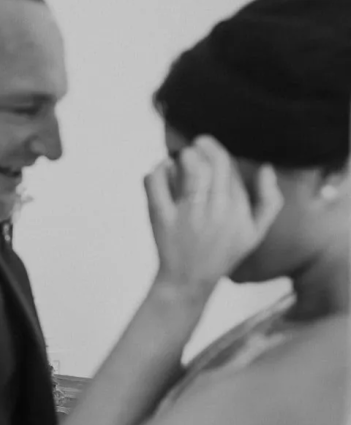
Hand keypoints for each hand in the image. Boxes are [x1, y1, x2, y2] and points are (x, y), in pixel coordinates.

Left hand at [144, 135, 283, 293]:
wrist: (189, 281)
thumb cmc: (222, 253)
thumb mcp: (254, 232)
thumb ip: (269, 201)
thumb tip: (267, 168)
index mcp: (237, 210)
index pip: (228, 167)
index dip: (217, 152)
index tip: (209, 148)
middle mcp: (215, 210)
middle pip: (212, 163)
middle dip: (203, 146)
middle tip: (196, 144)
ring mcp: (187, 215)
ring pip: (189, 169)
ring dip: (183, 156)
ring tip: (180, 157)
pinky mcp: (162, 219)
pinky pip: (156, 184)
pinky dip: (156, 172)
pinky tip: (160, 171)